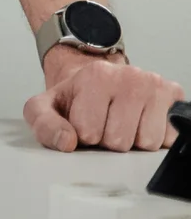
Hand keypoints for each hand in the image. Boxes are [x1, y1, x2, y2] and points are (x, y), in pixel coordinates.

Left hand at [25, 47, 184, 151]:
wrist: (97, 79)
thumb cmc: (75, 97)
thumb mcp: (44, 107)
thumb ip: (44, 124)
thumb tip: (66, 142)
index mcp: (96, 76)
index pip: (88, 133)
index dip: (83, 134)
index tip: (82, 120)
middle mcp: (130, 76)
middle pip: (119, 141)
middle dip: (108, 139)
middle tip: (104, 122)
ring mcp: (155, 85)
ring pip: (146, 143)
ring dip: (132, 140)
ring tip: (121, 122)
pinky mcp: (174, 97)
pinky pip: (169, 139)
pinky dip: (154, 137)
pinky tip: (140, 122)